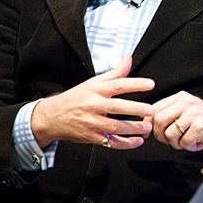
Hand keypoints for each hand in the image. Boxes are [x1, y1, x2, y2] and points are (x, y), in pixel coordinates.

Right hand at [30, 55, 155, 148]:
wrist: (52, 116)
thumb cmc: (77, 98)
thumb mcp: (93, 82)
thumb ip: (115, 72)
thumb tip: (129, 58)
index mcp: (95, 90)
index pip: (117, 84)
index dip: (135, 84)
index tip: (151, 84)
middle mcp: (93, 105)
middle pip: (116, 107)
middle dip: (135, 109)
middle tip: (150, 110)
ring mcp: (91, 123)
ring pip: (114, 127)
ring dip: (133, 128)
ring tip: (147, 127)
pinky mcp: (91, 137)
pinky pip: (110, 142)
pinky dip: (125, 144)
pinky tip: (137, 141)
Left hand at [147, 91, 202, 151]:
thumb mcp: (188, 112)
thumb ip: (170, 114)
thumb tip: (146, 125)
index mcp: (181, 97)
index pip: (154, 109)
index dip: (148, 124)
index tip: (148, 134)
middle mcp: (187, 102)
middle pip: (159, 121)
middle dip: (161, 136)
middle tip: (172, 141)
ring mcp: (194, 114)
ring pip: (170, 134)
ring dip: (177, 144)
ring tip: (188, 141)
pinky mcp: (200, 126)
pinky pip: (184, 143)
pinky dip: (190, 147)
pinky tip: (199, 142)